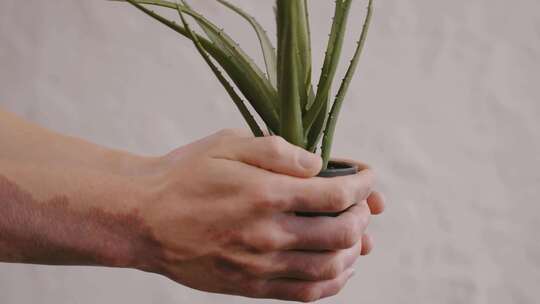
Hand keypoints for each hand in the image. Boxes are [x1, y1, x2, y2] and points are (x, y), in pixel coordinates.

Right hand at [133, 129, 384, 301]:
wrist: (143, 219)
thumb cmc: (185, 176)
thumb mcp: (227, 144)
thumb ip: (277, 150)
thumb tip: (318, 165)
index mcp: (265, 194)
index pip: (336, 194)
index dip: (363, 185)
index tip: (369, 177)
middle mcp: (268, 234)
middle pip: (342, 234)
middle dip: (362, 216)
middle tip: (362, 205)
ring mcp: (260, 265)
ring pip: (329, 268)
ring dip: (354, 251)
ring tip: (356, 236)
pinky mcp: (250, 286)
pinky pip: (305, 294)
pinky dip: (332, 282)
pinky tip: (337, 267)